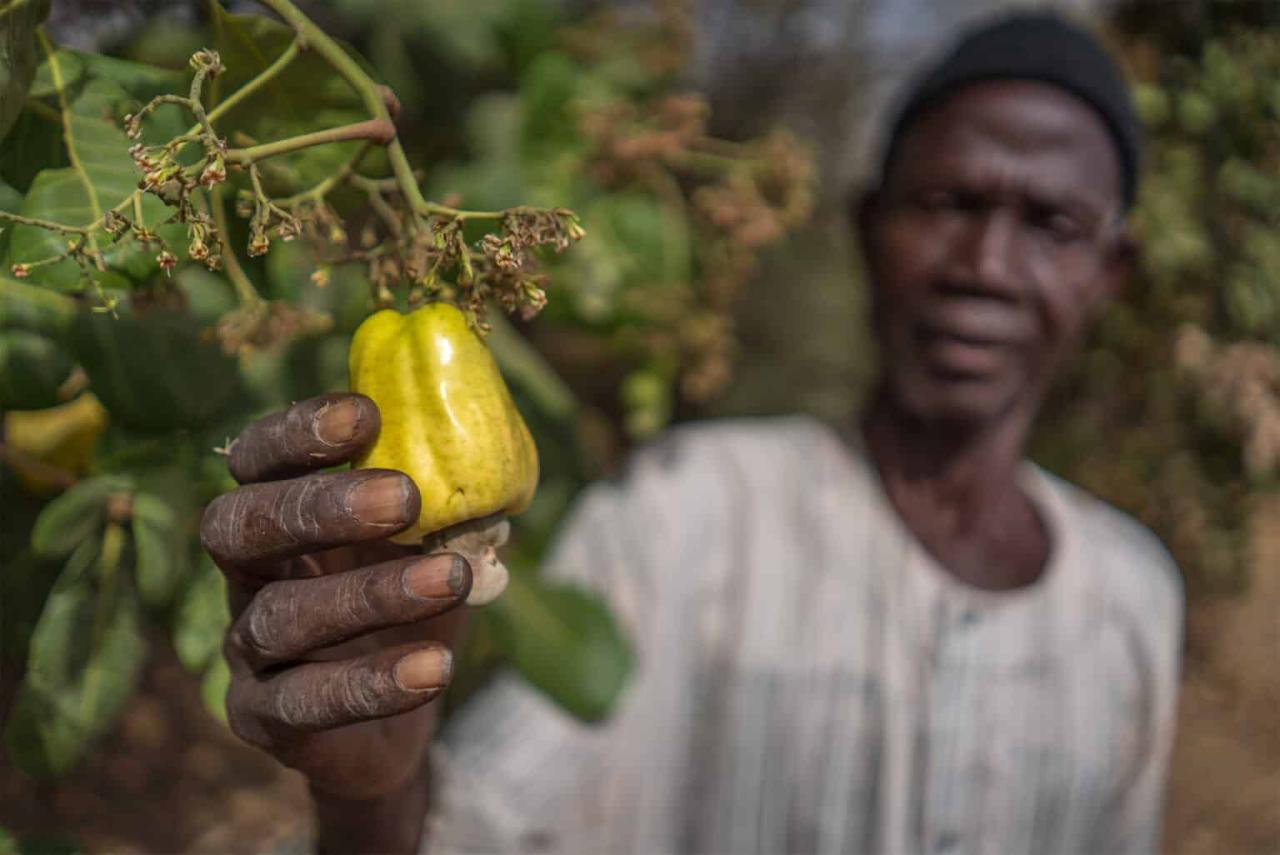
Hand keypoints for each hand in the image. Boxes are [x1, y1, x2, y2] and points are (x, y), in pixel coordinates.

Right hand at [200, 392, 470, 804]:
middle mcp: (247, 575)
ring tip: (451, 580)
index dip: (297, 434)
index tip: (365, 415)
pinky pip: (301, 702)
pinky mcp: (261, 717)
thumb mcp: (435, 544)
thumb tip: (493, 461)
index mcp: (278, 516)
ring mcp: (246, 649)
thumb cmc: (411, 603)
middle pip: (239, 527)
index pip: (257, 460)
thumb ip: (449, 502)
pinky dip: (371, 682)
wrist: (400, 715)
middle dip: (318, 506)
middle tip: (405, 497)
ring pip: (278, 616)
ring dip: (367, 595)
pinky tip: (434, 666)